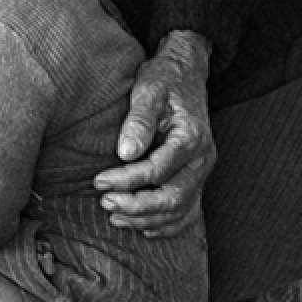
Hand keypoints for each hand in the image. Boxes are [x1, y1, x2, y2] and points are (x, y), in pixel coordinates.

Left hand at [94, 29, 216, 237]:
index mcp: (191, 137)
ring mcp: (202, 171)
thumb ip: (138, 120)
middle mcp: (202, 159)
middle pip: (173, 197)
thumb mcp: (148, 90)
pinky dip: (168, 225)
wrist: (185, 75)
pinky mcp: (196, 178)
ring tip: (114, 217)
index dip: (126, 180)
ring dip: (146, 218)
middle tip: (104, 202)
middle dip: (136, 206)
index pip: (157, 171)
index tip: (99, 181)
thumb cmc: (164, 80)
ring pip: (180, 210)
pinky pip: (189, 211)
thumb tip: (125, 153)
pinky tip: (142, 226)